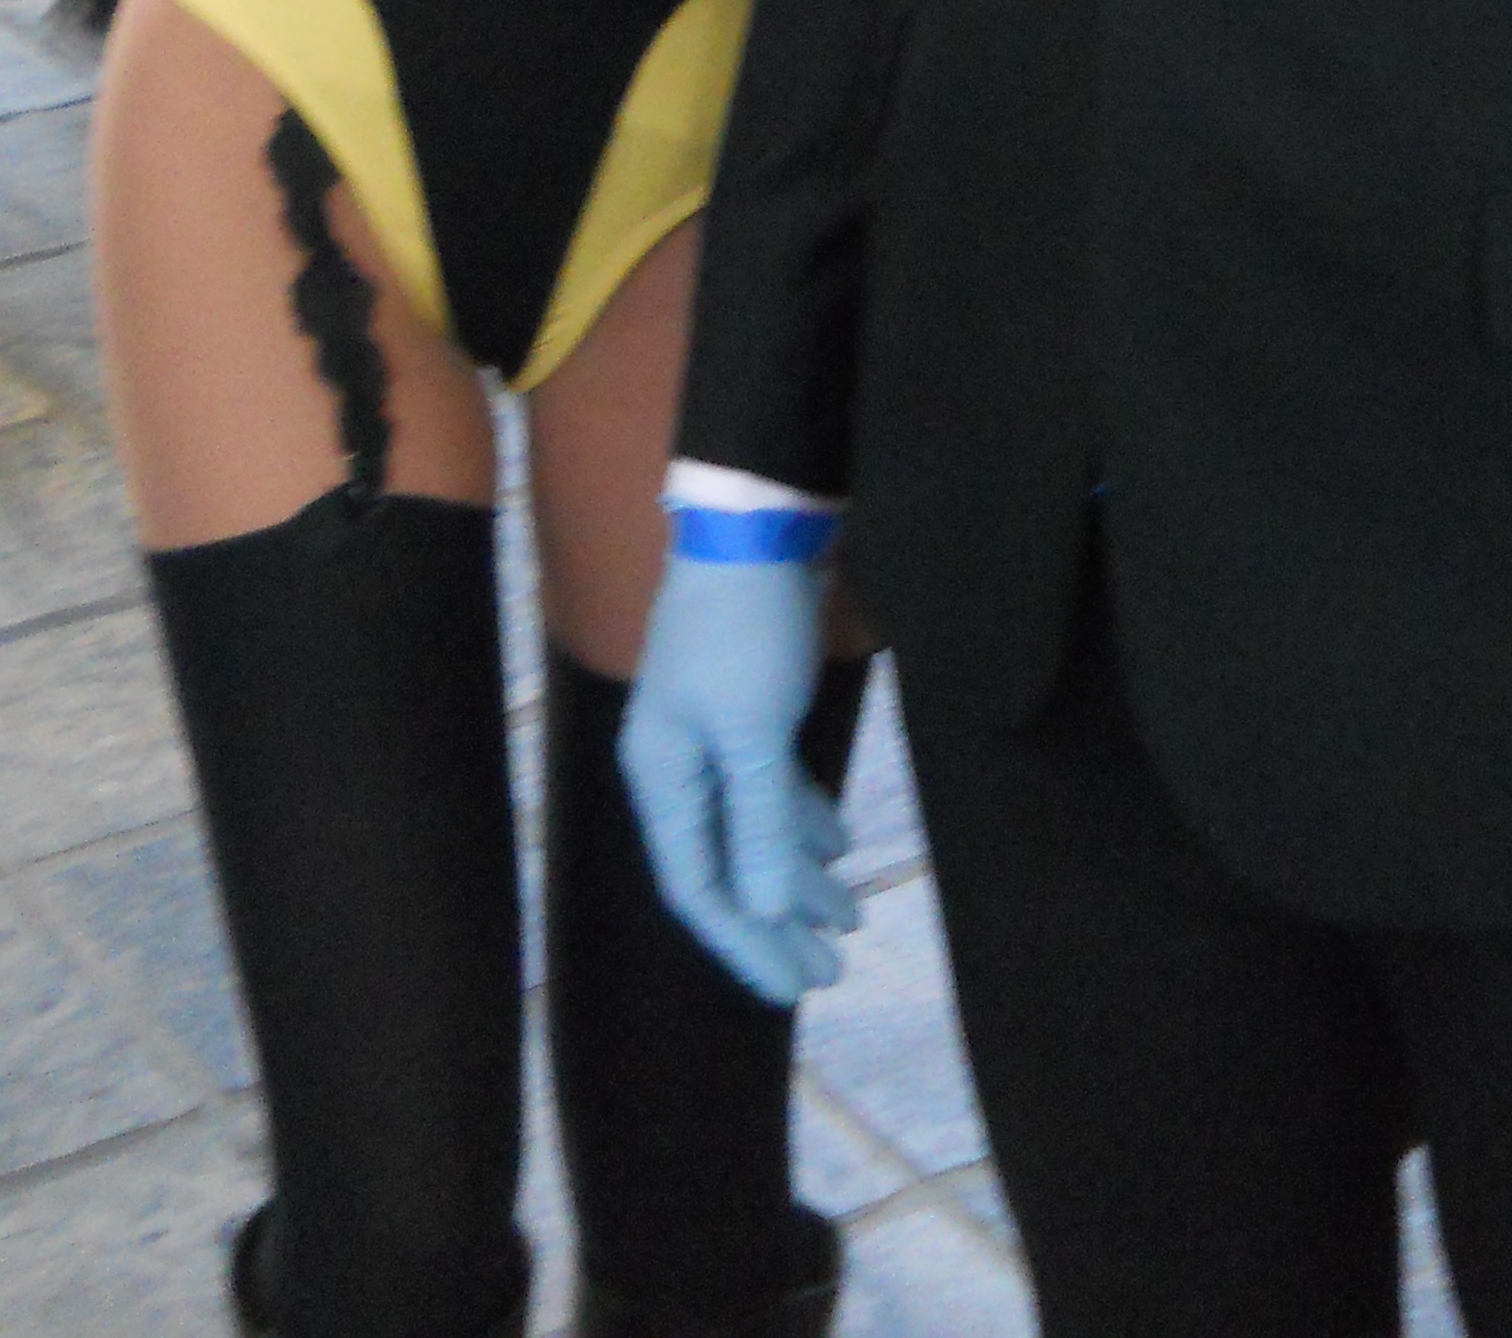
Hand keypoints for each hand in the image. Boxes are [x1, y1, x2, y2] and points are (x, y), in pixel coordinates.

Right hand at [618, 552, 852, 1006]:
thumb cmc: (746, 631)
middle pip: (726, 866)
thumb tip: (763, 912)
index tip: (793, 989)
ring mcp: (714, 736)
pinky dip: (803, 820)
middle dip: (777, 921)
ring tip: (851, 919)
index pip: (698, 887)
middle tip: (832, 971)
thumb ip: (758, 825)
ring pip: (755, 829)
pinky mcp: (750, 707)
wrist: (757, 523)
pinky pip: (772, 787)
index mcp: (661, 778)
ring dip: (799, 875)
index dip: (744, 943)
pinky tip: (839, 844)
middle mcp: (678, 766)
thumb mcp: (753, 733)